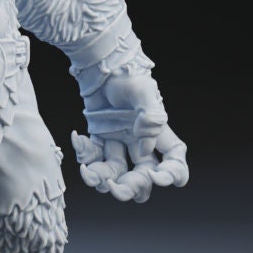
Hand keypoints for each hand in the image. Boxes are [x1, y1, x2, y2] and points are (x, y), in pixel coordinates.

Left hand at [71, 73, 187, 202]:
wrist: (100, 65)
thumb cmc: (126, 75)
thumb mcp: (143, 91)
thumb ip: (150, 117)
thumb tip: (146, 146)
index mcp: (157, 132)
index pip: (173, 160)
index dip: (172, 174)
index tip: (158, 178)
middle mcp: (139, 141)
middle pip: (142, 177)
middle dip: (132, 188)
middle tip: (116, 186)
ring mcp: (118, 142)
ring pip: (115, 174)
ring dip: (103, 180)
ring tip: (89, 172)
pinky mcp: (98, 139)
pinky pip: (93, 158)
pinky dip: (84, 156)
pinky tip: (78, 138)